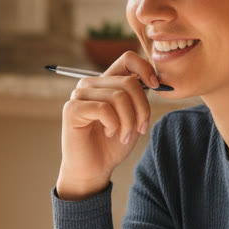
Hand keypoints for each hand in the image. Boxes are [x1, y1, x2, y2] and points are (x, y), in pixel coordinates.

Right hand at [55, 52, 163, 200]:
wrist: (94, 169)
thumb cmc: (113, 144)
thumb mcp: (133, 116)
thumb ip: (140, 96)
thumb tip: (155, 80)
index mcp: (107, 81)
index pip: (128, 58)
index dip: (146, 68)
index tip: (156, 86)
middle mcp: (91, 84)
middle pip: (129, 82)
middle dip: (142, 109)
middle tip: (140, 129)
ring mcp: (80, 94)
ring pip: (119, 96)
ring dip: (129, 122)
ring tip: (124, 136)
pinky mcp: (72, 109)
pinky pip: (104, 109)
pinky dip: (114, 126)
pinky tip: (110, 134)